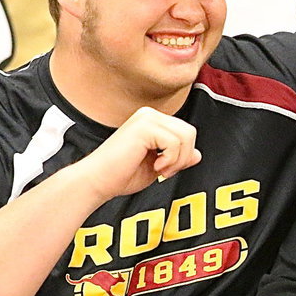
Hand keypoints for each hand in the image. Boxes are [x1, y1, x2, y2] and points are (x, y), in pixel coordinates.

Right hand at [76, 107, 201, 202]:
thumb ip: (177, 158)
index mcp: (152, 121)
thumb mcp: (158, 166)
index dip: (183, 155)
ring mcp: (146, 118)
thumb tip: (198, 154)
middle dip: (183, 157)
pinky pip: (175, 142)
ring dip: (177, 160)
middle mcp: (149, 114)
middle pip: (190, 132)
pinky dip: (170, 160)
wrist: (98, 181)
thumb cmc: (121, 175)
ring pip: (186, 136)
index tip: (165, 169)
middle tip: (164, 171)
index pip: (186, 132)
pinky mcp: (144, 127)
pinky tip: (154, 166)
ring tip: (159, 169)